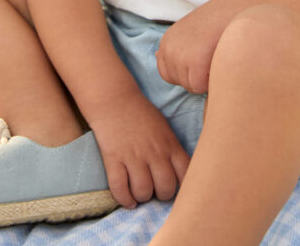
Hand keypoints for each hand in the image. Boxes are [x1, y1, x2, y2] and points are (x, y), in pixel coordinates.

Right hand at [89, 88, 189, 208]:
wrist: (115, 100)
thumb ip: (172, 150)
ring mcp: (133, 156)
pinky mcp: (114, 159)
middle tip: (155, 190)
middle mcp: (154, 152)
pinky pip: (119, 188)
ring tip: (140, 192)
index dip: (182, 187)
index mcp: (169, 144)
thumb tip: (179, 175)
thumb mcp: (164, 129)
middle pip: (165, 188)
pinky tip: (127, 199)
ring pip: (143, 191)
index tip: (175, 188)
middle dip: (161, 195)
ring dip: (142, 197)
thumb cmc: (142, 115)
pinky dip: (124, 199)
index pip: (185, 175)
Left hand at [156, 0, 236, 93]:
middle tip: (211, 56)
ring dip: (205, 78)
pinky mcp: (195, 61)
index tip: (202, 58)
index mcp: (166, 42)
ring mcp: (179, 55)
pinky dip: (212, 80)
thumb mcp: (188, 30)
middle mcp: (168, 48)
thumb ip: (174, 46)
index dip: (188, 72)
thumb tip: (156, 55)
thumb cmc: (217, 21)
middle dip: (197, 76)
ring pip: (191, 87)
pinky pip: (200, 86)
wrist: (237, 7)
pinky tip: (218, 61)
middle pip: (181, 83)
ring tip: (214, 57)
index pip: (168, 75)